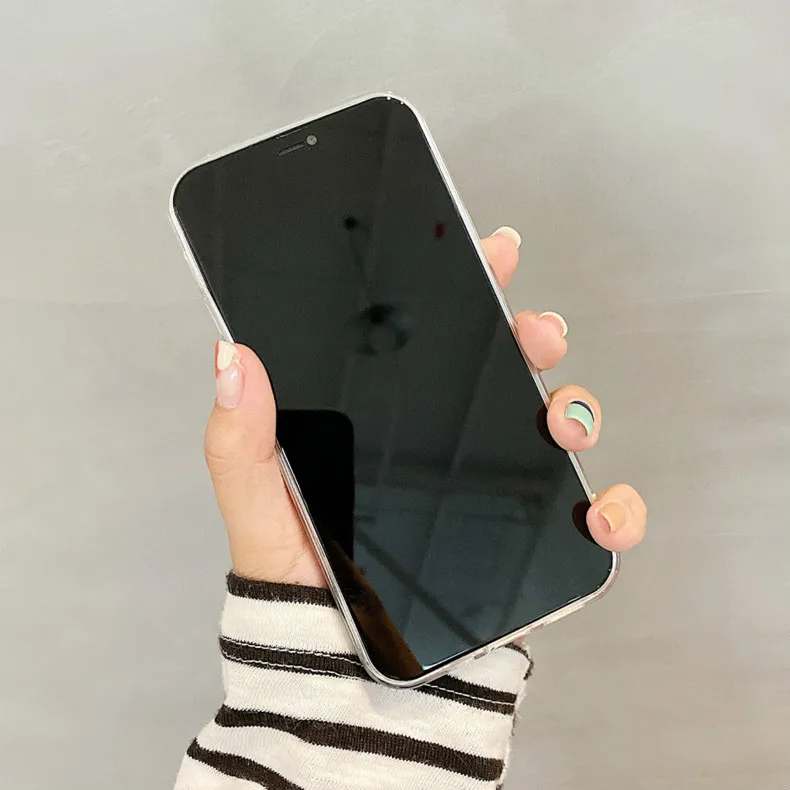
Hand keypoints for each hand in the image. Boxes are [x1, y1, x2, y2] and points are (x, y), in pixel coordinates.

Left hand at [204, 227, 646, 586]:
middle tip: (533, 332)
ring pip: (553, 433)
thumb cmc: (298, 596)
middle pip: (505, 375)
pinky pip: (589, 523)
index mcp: (389, 428)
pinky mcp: (528, 549)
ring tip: (560, 420)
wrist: (342, 688)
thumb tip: (231, 355)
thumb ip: (241, 440)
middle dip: (529, 340)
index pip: (433, 345)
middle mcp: (447, 453)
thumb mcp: (259, 511)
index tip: (494, 251)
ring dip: (575, 411)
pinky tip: (602, 510)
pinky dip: (613, 511)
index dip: (469, 291)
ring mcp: (494, 497)